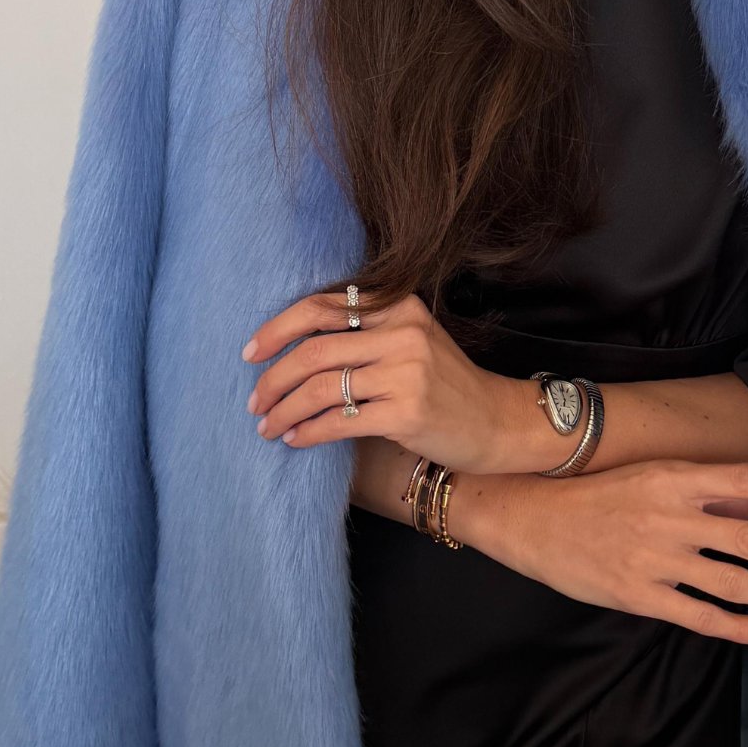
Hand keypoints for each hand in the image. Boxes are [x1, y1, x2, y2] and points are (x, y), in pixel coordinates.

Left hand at [243, 287, 521, 473]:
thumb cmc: (445, 385)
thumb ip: (364, 333)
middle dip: (273, 378)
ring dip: (284, 410)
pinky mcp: (408, 412)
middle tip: (253, 402)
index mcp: (398, 306)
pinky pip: (340, 421)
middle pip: (314, 350)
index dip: (277, 329)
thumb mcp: (411, 341)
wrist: (497, 422)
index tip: (250, 354)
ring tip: (266, 426)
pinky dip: (308, 432)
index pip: (321, 307)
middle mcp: (402, 333)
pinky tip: (295, 439)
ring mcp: (407, 372)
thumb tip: (290, 348)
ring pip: (321, 388)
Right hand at [499, 458, 747, 646]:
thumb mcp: (651, 477)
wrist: (528, 516)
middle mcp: (671, 516)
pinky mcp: (638, 594)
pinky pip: (699, 616)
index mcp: (675, 478)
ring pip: (734, 582)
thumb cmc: (595, 494)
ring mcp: (655, 558)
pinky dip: (738, 627)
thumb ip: (705, 491)